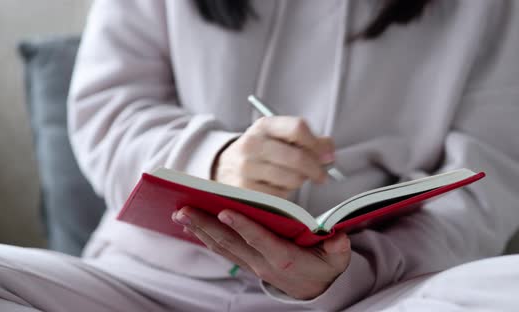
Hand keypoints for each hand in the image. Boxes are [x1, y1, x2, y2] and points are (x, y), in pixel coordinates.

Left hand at [173, 207, 351, 299]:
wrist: (314, 289)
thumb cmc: (324, 266)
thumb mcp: (337, 258)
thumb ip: (338, 248)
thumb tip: (337, 237)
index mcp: (285, 259)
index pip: (261, 241)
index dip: (243, 226)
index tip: (225, 211)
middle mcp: (263, 263)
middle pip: (231, 243)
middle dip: (206, 225)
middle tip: (184, 210)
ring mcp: (252, 264)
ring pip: (222, 247)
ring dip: (199, 230)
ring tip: (180, 214)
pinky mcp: (246, 262)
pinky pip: (223, 250)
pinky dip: (205, 238)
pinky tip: (191, 226)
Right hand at [213, 116, 334, 198]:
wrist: (224, 167)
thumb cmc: (261, 152)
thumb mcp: (279, 137)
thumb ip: (308, 140)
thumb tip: (329, 151)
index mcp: (264, 126)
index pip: (298, 128)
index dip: (317, 144)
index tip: (327, 156)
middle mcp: (252, 144)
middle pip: (298, 157)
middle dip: (316, 169)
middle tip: (321, 176)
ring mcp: (246, 167)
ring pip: (291, 178)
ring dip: (299, 181)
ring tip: (292, 178)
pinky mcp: (244, 190)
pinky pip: (280, 195)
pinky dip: (285, 194)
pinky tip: (277, 187)